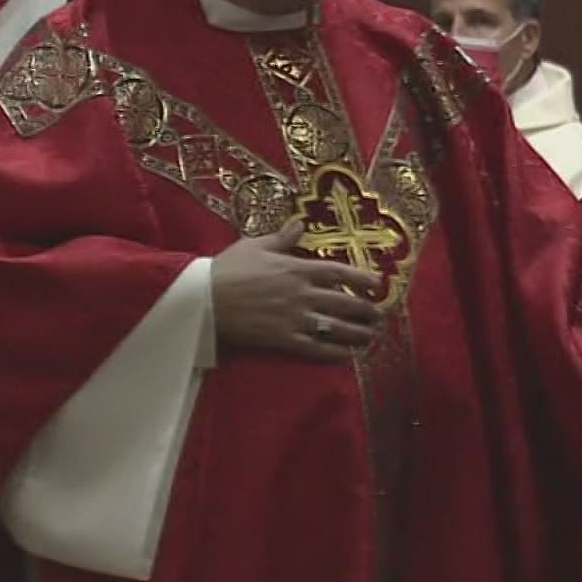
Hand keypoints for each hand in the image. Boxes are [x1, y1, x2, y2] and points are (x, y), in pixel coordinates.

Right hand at [211, 221, 385, 360]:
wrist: (202, 300)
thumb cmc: (226, 269)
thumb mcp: (255, 245)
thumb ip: (283, 238)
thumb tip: (301, 224)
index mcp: (297, 268)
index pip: (340, 272)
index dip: (363, 278)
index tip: (379, 284)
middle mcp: (302, 293)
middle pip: (345, 302)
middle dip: (367, 310)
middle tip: (379, 315)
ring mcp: (294, 318)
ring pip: (336, 328)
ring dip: (357, 333)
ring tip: (370, 337)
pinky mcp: (282, 340)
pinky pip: (315, 348)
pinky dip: (333, 353)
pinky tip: (346, 356)